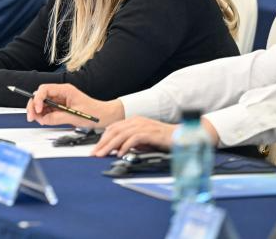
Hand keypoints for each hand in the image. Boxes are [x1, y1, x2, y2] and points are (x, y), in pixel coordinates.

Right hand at [25, 83, 122, 128]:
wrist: (105, 116)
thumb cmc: (95, 112)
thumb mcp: (76, 116)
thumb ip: (58, 117)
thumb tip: (44, 119)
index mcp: (65, 90)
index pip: (45, 89)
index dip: (38, 99)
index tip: (37, 110)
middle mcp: (61, 93)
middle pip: (40, 96)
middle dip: (33, 106)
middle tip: (31, 117)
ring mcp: (60, 100)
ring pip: (42, 104)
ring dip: (38, 112)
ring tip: (39, 120)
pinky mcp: (60, 108)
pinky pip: (48, 110)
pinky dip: (43, 116)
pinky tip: (44, 121)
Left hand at [91, 116, 218, 157]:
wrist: (180, 136)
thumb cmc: (163, 139)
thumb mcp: (143, 140)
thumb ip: (131, 142)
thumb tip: (118, 149)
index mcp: (134, 121)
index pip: (113, 128)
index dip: (102, 139)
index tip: (96, 149)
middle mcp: (137, 121)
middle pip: (114, 131)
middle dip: (102, 143)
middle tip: (95, 154)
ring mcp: (143, 126)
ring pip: (121, 134)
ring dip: (110, 145)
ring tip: (103, 155)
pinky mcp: (150, 133)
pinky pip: (133, 139)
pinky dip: (125, 146)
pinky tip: (119, 154)